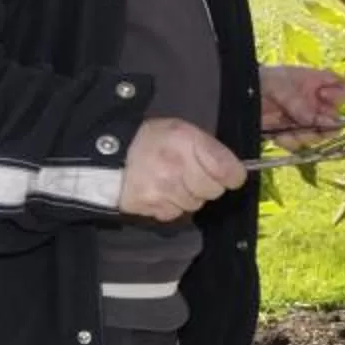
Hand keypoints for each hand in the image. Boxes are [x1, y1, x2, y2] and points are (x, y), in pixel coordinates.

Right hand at [119, 116, 245, 221]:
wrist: (109, 155)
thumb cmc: (151, 140)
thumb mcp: (182, 130)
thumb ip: (209, 149)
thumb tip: (235, 172)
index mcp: (187, 142)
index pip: (229, 171)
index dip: (232, 175)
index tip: (229, 174)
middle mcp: (177, 168)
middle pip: (214, 190)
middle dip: (206, 183)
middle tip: (190, 173)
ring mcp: (163, 190)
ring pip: (195, 204)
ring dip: (188, 195)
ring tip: (171, 179)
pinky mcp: (151, 207)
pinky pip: (175, 213)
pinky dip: (170, 205)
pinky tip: (159, 191)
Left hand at [259, 64, 344, 140]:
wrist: (234, 95)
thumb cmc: (261, 80)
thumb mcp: (282, 86)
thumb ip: (302, 105)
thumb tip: (326, 123)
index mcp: (315, 83)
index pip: (341, 89)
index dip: (339, 96)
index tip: (325, 98)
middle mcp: (313, 103)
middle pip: (333, 117)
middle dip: (323, 126)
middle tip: (310, 126)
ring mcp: (302, 119)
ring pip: (318, 134)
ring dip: (306, 136)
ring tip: (288, 134)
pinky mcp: (289, 133)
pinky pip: (299, 143)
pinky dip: (290, 142)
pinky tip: (280, 137)